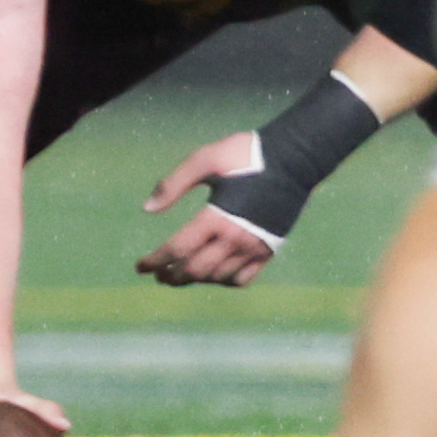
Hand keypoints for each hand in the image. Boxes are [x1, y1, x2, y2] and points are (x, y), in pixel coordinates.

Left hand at [137, 130, 283, 287]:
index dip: (155, 261)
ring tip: (180, 275)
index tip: (141, 266)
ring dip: (193, 280)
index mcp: (217, 216)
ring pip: (216, 278)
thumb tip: (147, 209)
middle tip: (158, 274)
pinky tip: (213, 275)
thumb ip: (174, 183)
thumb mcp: (206, 159)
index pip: (177, 249)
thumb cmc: (248, 155)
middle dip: (171, 275)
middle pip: (194, 270)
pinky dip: (222, 281)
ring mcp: (254, 247)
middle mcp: (236, 238)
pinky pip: (242, 279)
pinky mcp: (269, 250)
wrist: (295, 158)